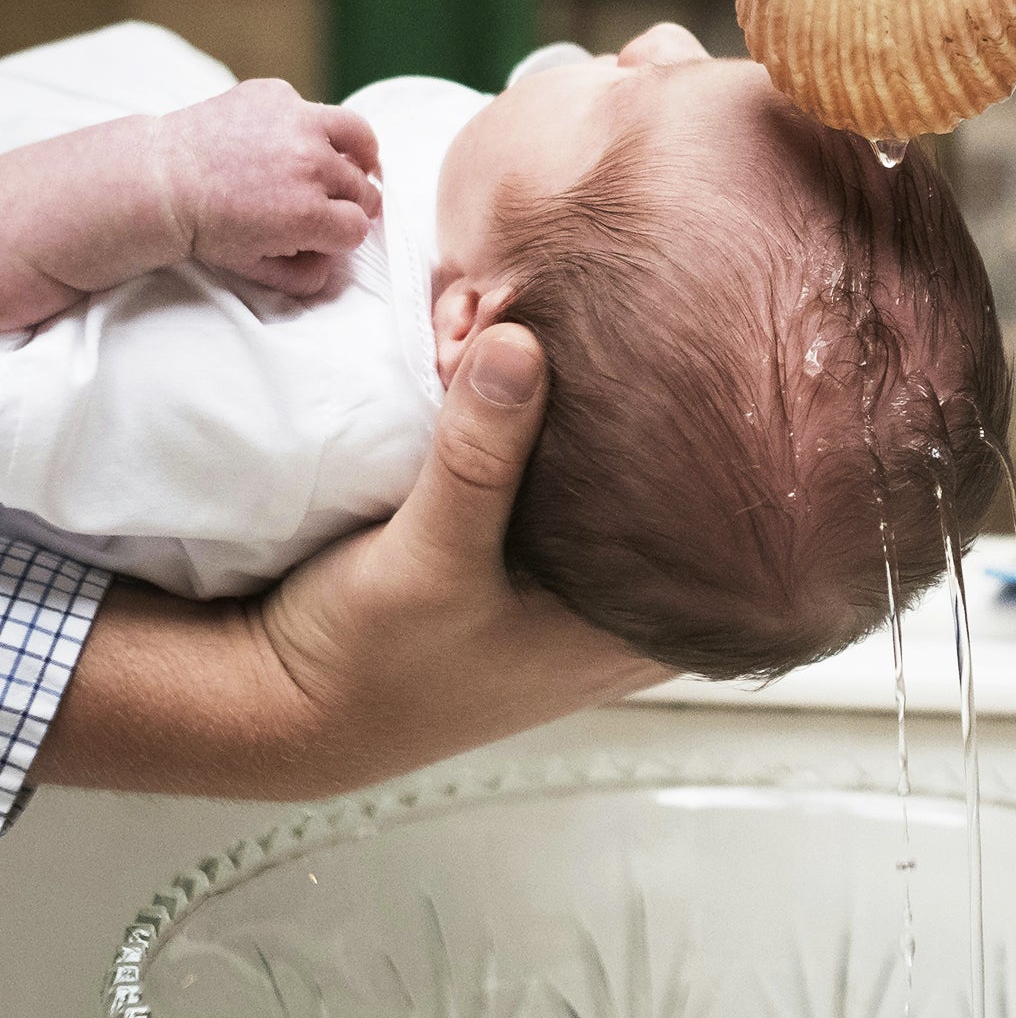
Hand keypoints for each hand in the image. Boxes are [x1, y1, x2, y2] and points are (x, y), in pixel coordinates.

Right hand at [34, 325, 667, 797]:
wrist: (282, 700)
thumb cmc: (372, 663)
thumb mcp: (431, 559)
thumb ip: (480, 457)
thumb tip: (521, 342)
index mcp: (638, 627)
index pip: (726, 524)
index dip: (730, 445)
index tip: (717, 361)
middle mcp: (620, 598)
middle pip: (671, 481)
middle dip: (651, 402)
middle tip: (649, 317)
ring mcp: (571, 571)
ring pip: (607, 463)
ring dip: (583, 400)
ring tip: (583, 320)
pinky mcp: (518, 541)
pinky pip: (550, 460)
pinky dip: (536, 414)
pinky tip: (523, 354)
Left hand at [154, 79, 381, 297]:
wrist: (161, 180)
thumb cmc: (206, 226)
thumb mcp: (255, 267)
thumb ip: (304, 276)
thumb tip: (333, 264)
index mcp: (309, 214)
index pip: (358, 228)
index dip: (343, 235)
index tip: (329, 233)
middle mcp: (311, 165)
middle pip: (363, 188)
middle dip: (350, 202)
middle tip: (331, 204)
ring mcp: (297, 123)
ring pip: (359, 137)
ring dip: (359, 155)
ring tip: (352, 162)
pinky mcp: (278, 95)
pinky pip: (313, 110)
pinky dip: (307, 126)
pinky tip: (288, 140)